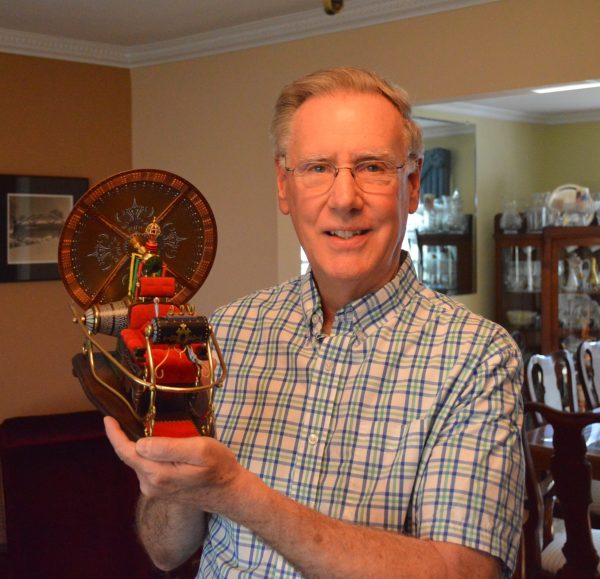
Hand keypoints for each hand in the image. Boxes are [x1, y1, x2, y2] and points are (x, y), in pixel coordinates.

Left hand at [104, 416, 245, 512]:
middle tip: (134, 417)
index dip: (114, 435)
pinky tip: (162, 446)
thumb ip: (169, 447)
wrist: (229, 492)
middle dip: (129, 437)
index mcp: (158, 474)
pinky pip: (148, 467)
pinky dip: (150, 454)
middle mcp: (151, 485)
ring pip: (140, 462)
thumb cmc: (218, 467)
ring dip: (143, 446)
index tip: (108, 419)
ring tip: (156, 430)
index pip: (126, 452)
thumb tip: (140, 443)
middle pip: (132, 456)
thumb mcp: (200, 449)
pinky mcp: (161, 490)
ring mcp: (155, 490)